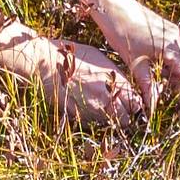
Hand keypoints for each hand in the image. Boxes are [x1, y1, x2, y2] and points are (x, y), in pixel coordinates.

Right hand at [18, 37, 143, 126]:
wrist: (43, 62)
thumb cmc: (69, 55)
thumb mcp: (97, 56)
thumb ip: (113, 72)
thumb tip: (122, 82)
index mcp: (114, 79)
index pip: (136, 102)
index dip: (133, 103)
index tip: (128, 102)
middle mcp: (107, 96)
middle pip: (127, 118)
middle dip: (124, 115)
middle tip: (117, 109)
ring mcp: (92, 108)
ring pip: (110, 124)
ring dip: (108, 119)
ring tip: (100, 109)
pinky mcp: (78, 115)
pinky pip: (92, 123)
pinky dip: (92, 120)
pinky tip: (85, 109)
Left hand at [92, 0, 179, 111]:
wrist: (111, 6)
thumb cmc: (121, 33)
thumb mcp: (134, 63)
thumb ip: (146, 83)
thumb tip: (152, 105)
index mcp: (171, 47)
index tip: (177, 104)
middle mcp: (175, 38)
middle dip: (174, 81)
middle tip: (162, 95)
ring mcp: (170, 30)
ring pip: (175, 57)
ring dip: (168, 70)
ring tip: (154, 83)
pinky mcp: (163, 27)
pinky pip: (169, 47)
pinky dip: (164, 59)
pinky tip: (152, 66)